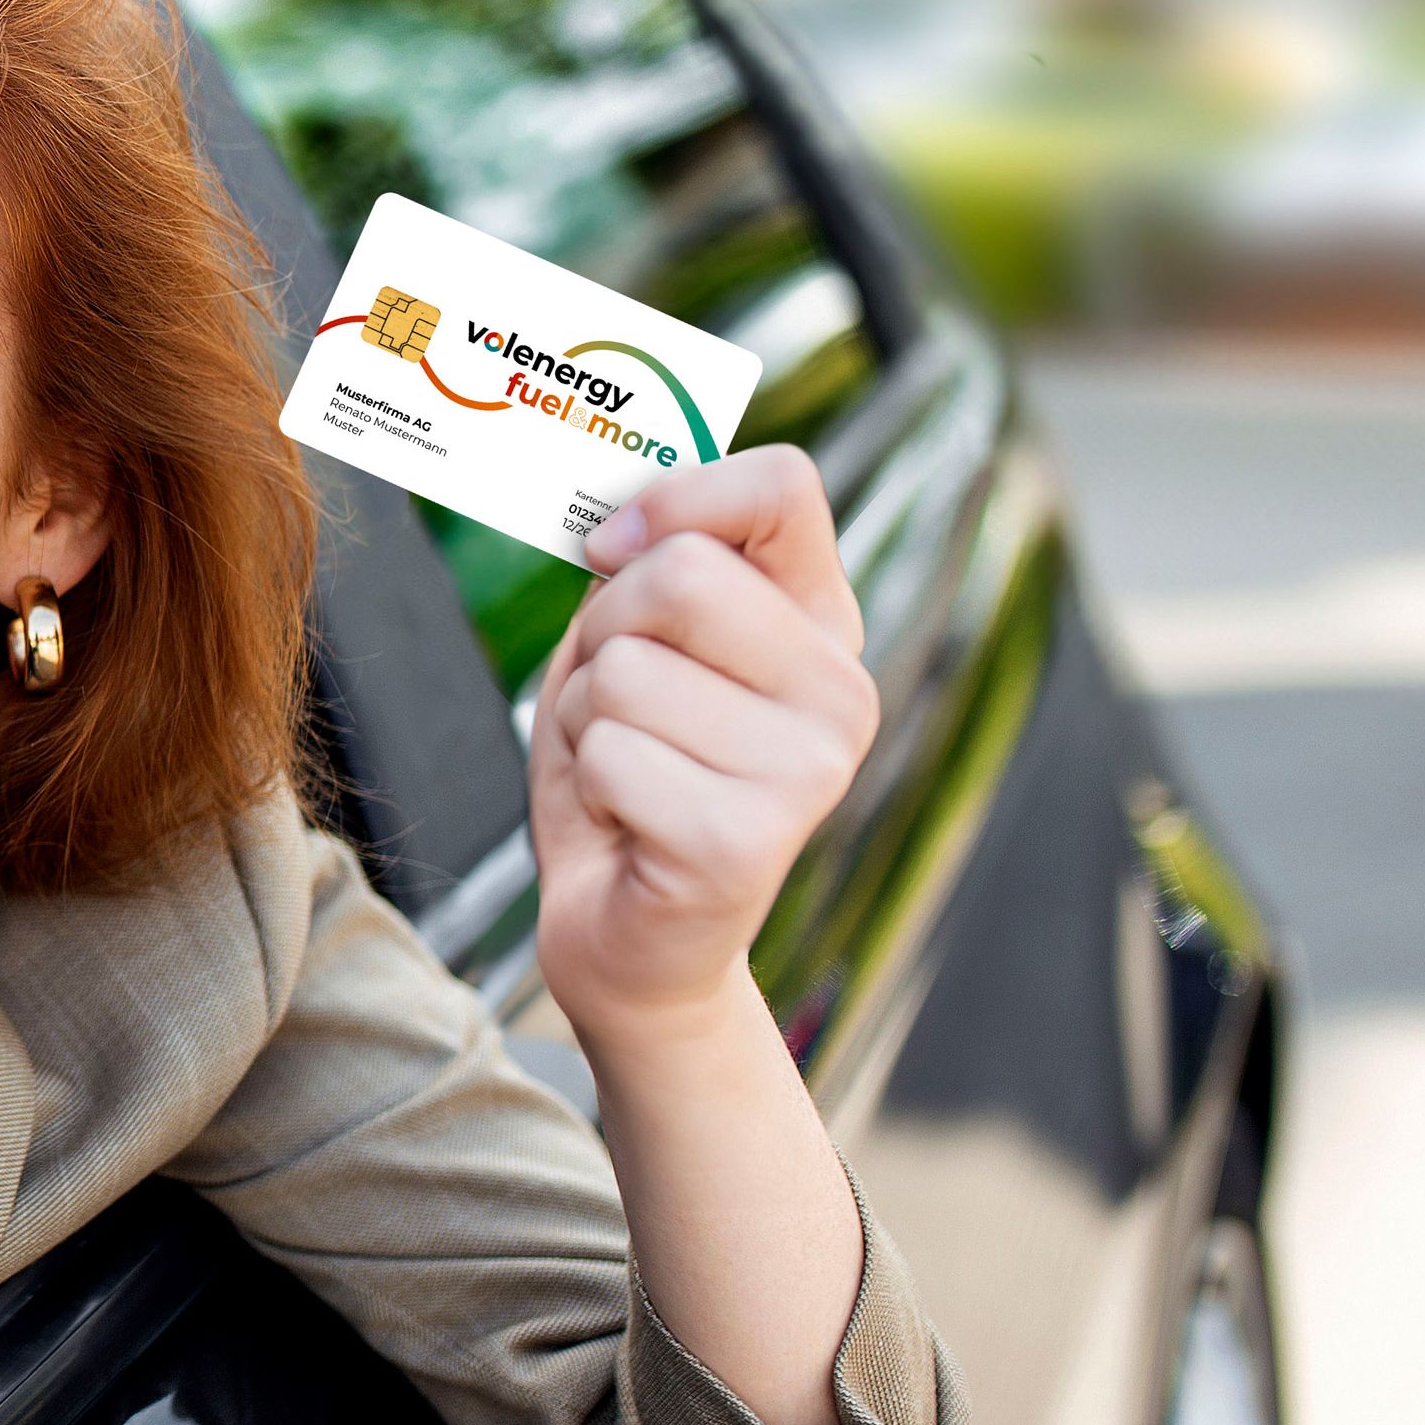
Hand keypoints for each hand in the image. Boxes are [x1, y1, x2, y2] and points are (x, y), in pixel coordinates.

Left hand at [528, 447, 876, 1045]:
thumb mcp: (632, 644)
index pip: (784, 487)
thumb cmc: (629, 771)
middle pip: (681, 575)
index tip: (612, 549)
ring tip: (626, 770)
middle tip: (612, 700)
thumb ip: (642, 566)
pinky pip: (609, 754)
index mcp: (822, 622)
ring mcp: (808, 771)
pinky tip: (628, 825)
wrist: (632, 937)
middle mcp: (840, 692)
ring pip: (624, 672)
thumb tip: (615, 524)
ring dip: (584, 718)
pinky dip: (587, 784)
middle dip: (602, 632)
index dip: (676, 498)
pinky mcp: (746, 843)